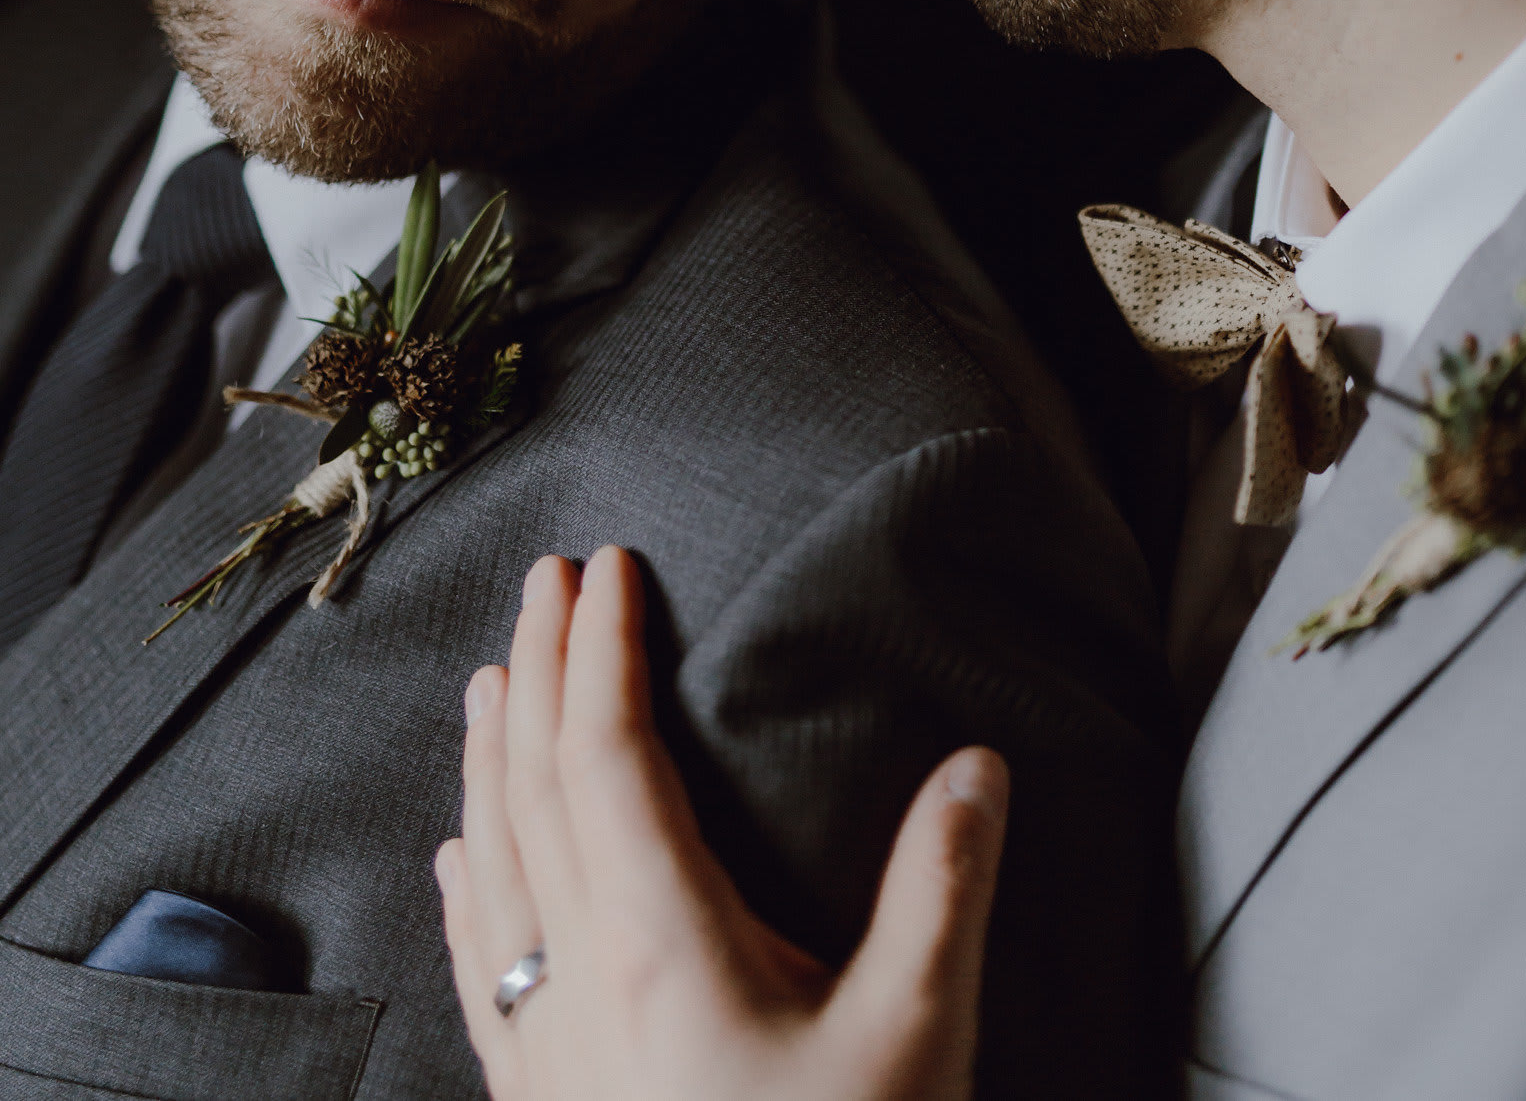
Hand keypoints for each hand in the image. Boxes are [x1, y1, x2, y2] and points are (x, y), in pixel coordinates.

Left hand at [437, 547, 1008, 1100]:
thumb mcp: (916, 1040)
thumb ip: (941, 890)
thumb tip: (976, 764)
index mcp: (661, 944)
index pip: (606, 756)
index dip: (602, 652)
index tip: (609, 568)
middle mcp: (580, 982)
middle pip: (534, 787)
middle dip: (538, 670)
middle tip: (549, 578)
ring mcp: (546, 1049)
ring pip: (494, 864)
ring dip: (490, 757)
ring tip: (492, 677)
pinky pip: (481, 963)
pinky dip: (466, 884)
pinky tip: (456, 855)